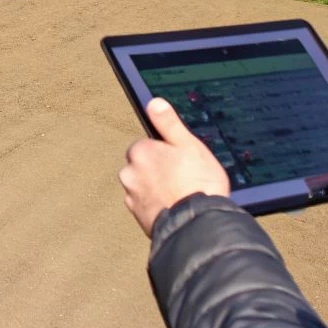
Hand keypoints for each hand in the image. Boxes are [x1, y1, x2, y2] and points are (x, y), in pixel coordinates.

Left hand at [119, 98, 232, 234]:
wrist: (197, 224)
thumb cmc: (197, 183)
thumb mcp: (189, 144)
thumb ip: (168, 123)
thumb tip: (153, 103)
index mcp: (140, 151)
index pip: (146, 145)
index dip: (165, 152)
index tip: (180, 161)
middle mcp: (129, 173)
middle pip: (142, 166)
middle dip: (157, 171)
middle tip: (182, 179)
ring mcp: (132, 196)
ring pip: (143, 186)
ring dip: (156, 189)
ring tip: (180, 195)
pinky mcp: (138, 217)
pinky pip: (146, 205)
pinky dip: (157, 205)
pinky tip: (175, 208)